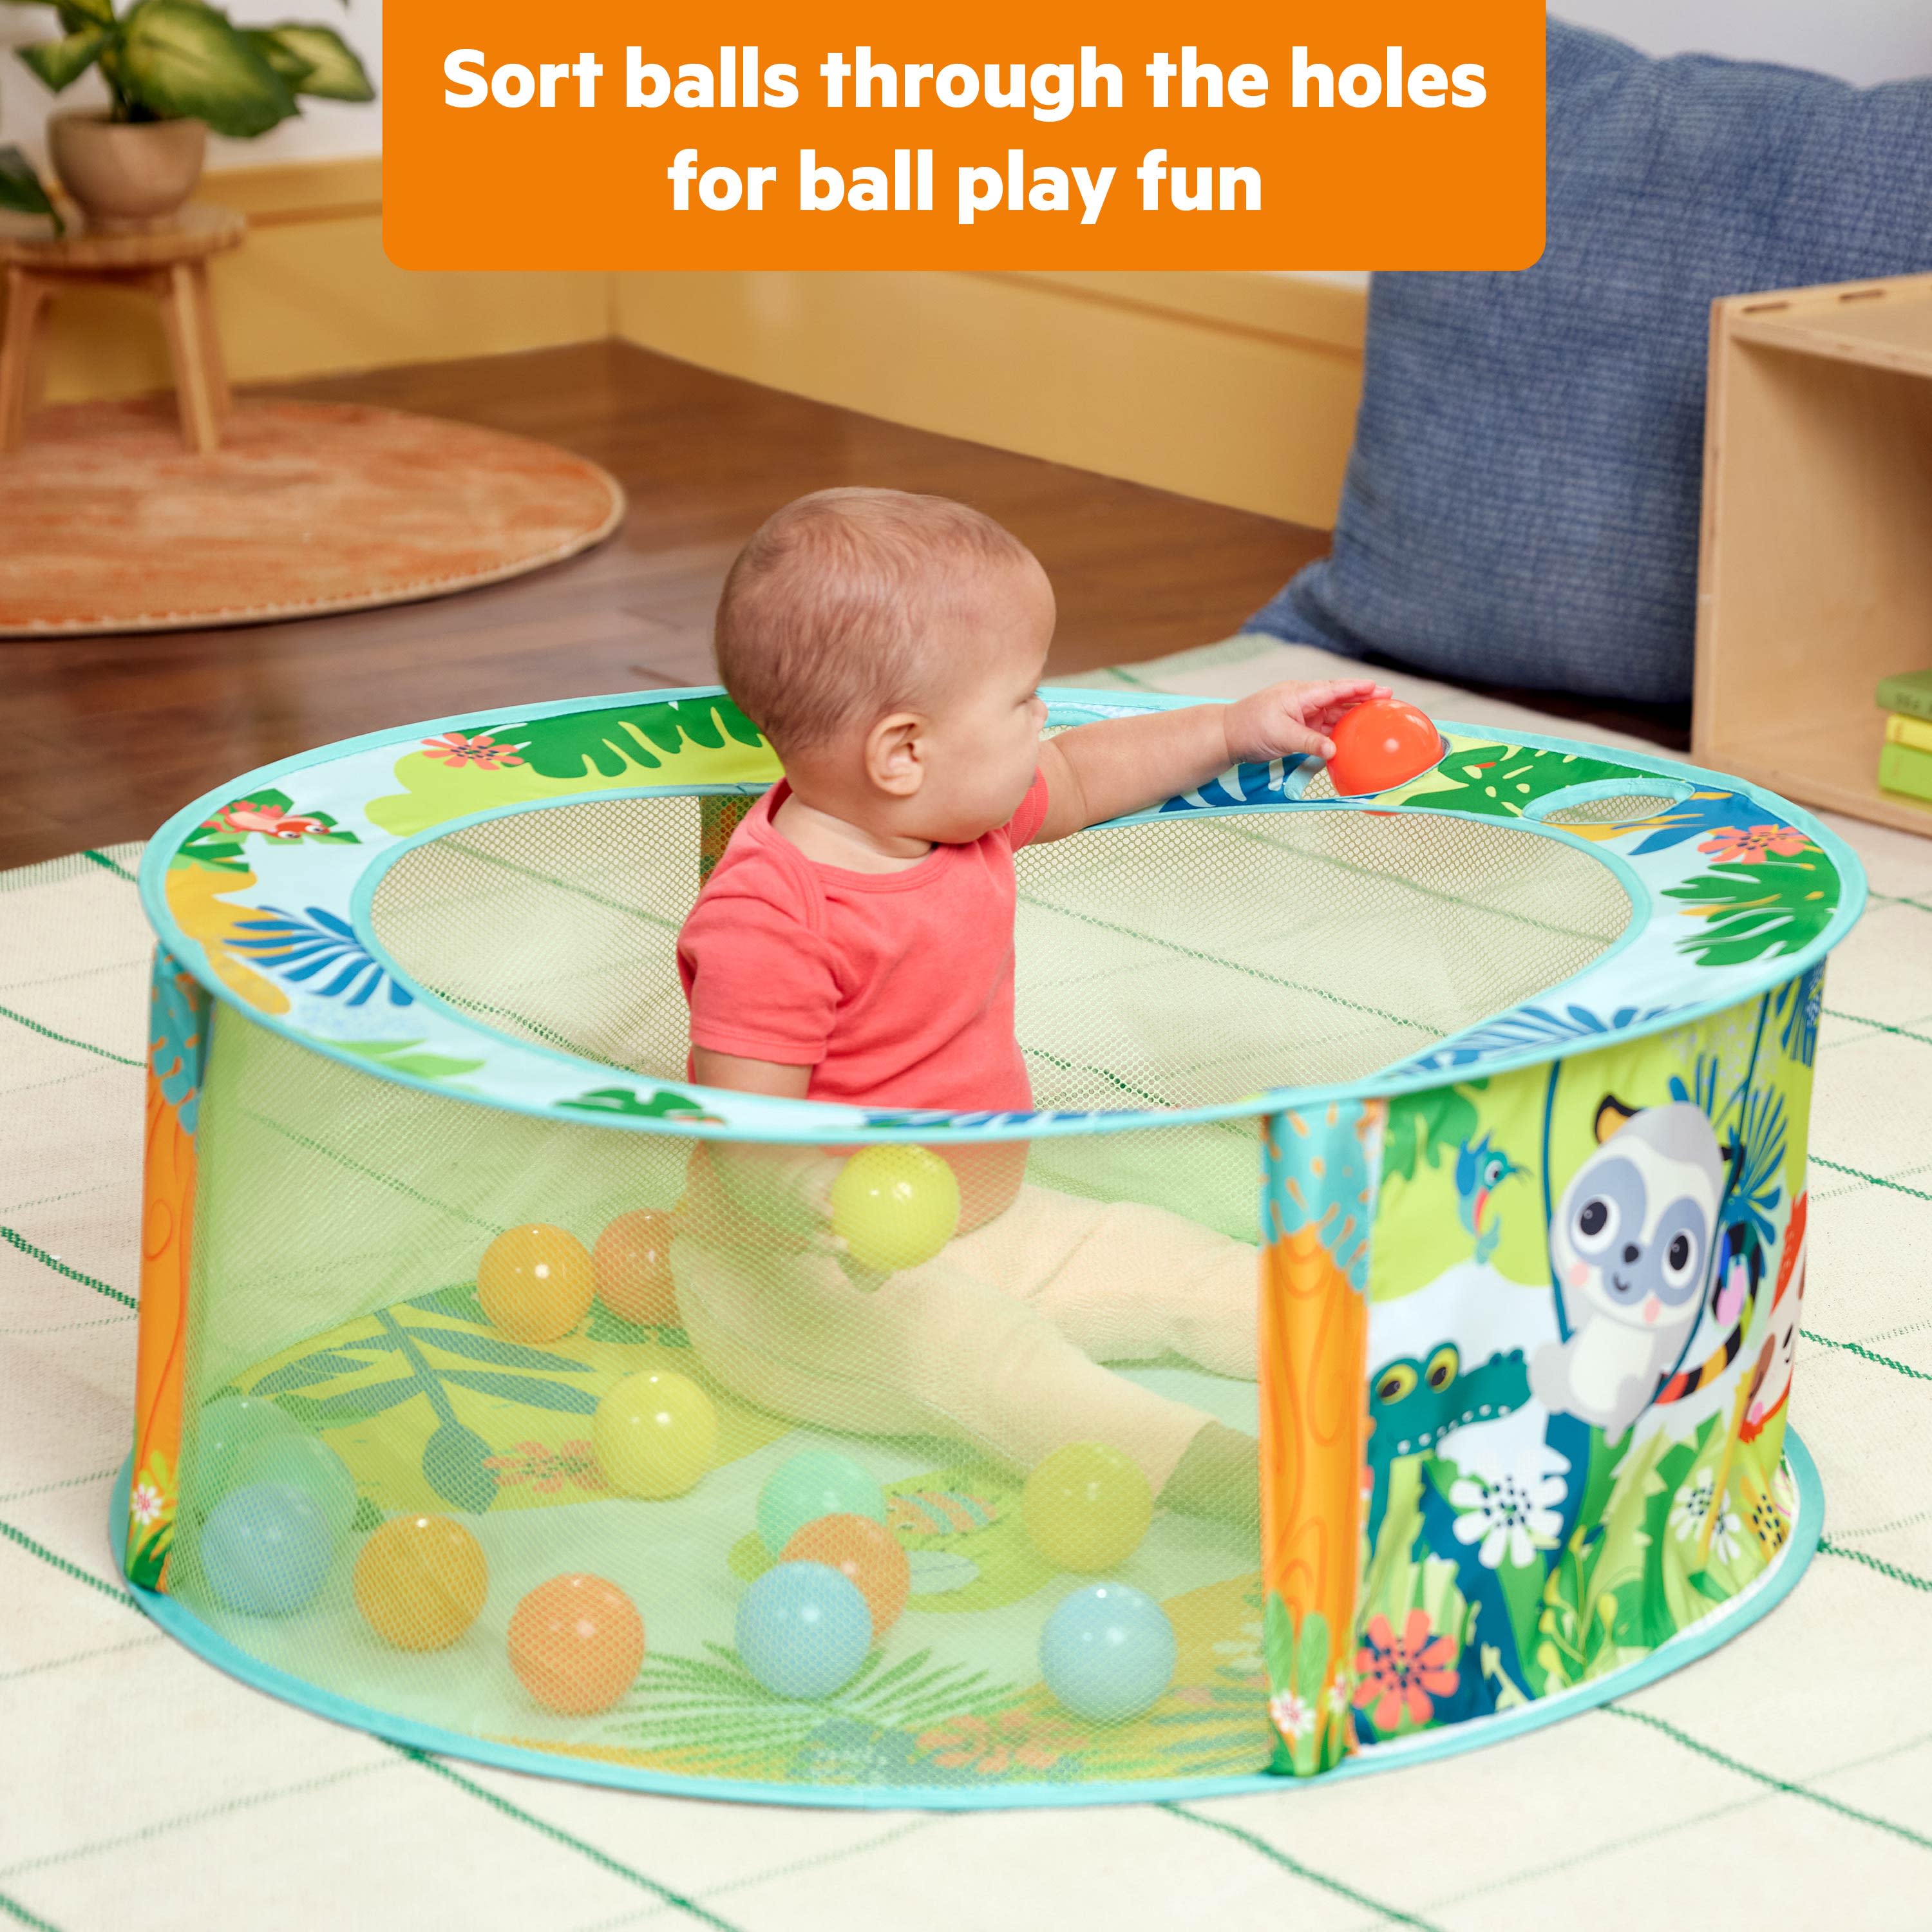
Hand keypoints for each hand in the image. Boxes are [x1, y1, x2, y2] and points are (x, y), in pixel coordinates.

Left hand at [1223, 679, 1390, 764]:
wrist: (1227, 736)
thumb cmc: (1249, 728)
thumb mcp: (1281, 736)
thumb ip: (1309, 742)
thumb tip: (1334, 750)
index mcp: (1301, 694)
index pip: (1335, 689)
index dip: (1357, 688)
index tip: (1378, 687)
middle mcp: (1304, 701)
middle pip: (1339, 699)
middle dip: (1363, 699)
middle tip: (1389, 699)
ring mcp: (1302, 715)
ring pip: (1333, 714)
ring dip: (1354, 716)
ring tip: (1377, 718)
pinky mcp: (1299, 728)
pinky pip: (1324, 729)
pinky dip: (1339, 732)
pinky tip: (1353, 738)